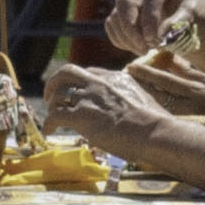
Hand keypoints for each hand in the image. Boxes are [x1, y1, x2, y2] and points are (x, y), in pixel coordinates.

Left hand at [41, 59, 163, 156]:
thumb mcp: (145, 98)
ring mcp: (88, 97)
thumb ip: (132, 96)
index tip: (75, 93)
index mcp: (114, 78)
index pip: (89, 73)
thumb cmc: (155, 122)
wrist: (153, 132)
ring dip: (51, 106)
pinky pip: (54, 115)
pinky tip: (49, 131)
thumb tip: (133, 103)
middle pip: (66, 72)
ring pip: (57, 94)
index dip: (78, 83)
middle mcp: (98, 83)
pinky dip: (48, 123)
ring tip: (52, 119)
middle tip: (50, 97)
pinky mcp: (81, 115)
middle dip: (54, 83)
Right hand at [105, 0, 202, 58]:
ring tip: (144, 50)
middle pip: (125, 2)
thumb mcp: (195, 14)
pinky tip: (137, 48)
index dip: (150, 19)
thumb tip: (161, 34)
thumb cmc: (197, 12)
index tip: (154, 40)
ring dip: (127, 38)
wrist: (193, 17)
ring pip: (116, 16)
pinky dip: (120, 40)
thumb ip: (180, 21)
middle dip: (132, 28)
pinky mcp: (123, 13)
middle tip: (144, 48)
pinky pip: (112, 26)